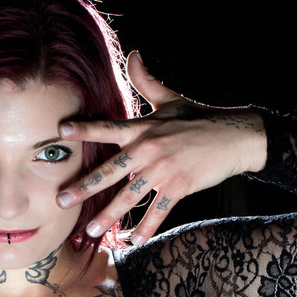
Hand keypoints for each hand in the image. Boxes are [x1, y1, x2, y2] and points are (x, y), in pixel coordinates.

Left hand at [55, 51, 266, 244]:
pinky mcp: (180, 185)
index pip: (108, 128)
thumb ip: (147, 82)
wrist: (235, 136)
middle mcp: (149, 149)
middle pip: (110, 170)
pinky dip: (146, 227)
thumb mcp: (170, 99)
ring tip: (91, 230)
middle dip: (84, 187)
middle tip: (61, 200)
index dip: (85, 128)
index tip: (61, 131)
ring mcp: (164, 169)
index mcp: (144, 128)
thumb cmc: (199, 118)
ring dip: (109, 216)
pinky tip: (133, 241)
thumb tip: (133, 54)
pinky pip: (158, 210)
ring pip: (130, 196)